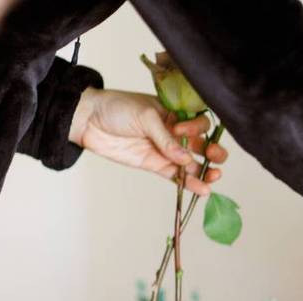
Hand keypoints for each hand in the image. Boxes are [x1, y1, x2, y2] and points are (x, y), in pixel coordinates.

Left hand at [69, 88, 228, 195]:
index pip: (200, 122)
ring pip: (193, 163)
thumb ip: (166, 138)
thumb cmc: (117, 108)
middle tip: (213, 156)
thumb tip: (186, 159)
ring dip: (206, 171)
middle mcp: (176, 133)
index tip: (182, 130)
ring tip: (214, 177)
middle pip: (203, 144)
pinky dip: (190, 183)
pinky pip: (177, 176)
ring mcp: (166, 151)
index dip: (198, 128)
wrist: (88, 120)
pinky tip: (202, 189)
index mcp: (176, 113)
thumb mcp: (145, 116)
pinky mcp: (156, 165)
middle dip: (213, 151)